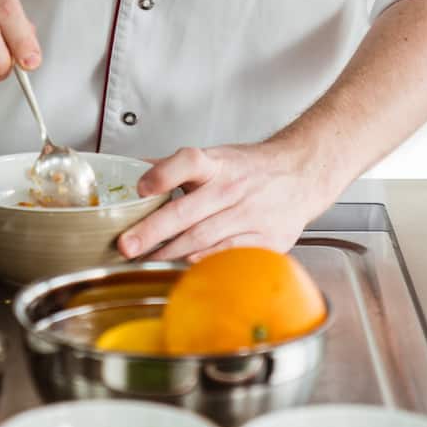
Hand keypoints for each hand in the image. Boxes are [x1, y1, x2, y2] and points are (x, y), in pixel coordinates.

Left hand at [116, 138, 327, 261]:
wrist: (300, 174)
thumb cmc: (250, 168)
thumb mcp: (215, 157)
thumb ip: (174, 167)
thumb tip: (130, 171)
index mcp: (217, 164)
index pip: (188, 161)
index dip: (163, 174)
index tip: (141, 188)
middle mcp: (232, 188)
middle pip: (187, 211)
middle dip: (152, 231)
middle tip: (126, 245)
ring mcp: (250, 215)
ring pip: (203, 240)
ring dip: (170, 254)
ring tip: (146, 262)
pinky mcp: (266, 240)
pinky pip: (227, 257)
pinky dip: (203, 264)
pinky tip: (184, 269)